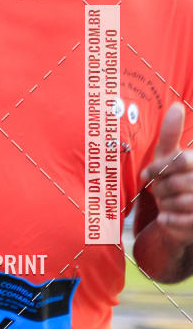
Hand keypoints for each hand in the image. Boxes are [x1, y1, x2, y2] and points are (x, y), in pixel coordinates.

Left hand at [140, 102, 192, 243]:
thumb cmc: (170, 177)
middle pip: (176, 183)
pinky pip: (183, 221)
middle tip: (156, 191)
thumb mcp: (168, 155)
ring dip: (164, 204)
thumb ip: (171, 134)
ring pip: (180, 202)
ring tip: (163, 203)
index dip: (159, 167)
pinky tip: (163, 218)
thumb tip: (176, 106)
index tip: (145, 174)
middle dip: (160, 188)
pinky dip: (169, 220)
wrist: (177, 212)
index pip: (180, 161)